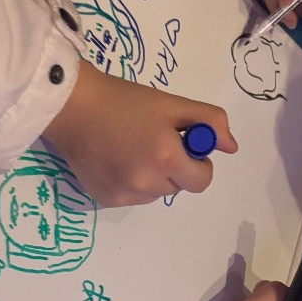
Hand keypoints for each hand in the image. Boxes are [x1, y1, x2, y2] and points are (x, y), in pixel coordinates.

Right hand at [43, 60, 237, 205]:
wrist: (71, 107)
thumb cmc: (123, 100)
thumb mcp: (170, 104)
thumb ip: (209, 121)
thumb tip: (231, 147)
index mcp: (166, 158)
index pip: (202, 181)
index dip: (198, 163)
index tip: (184, 146)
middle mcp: (147, 184)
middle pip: (178, 187)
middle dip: (174, 168)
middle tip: (153, 141)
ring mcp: (124, 195)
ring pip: (155, 193)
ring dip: (153, 177)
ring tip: (130, 149)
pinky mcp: (106, 200)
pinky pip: (133, 197)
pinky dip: (131, 183)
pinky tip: (115, 160)